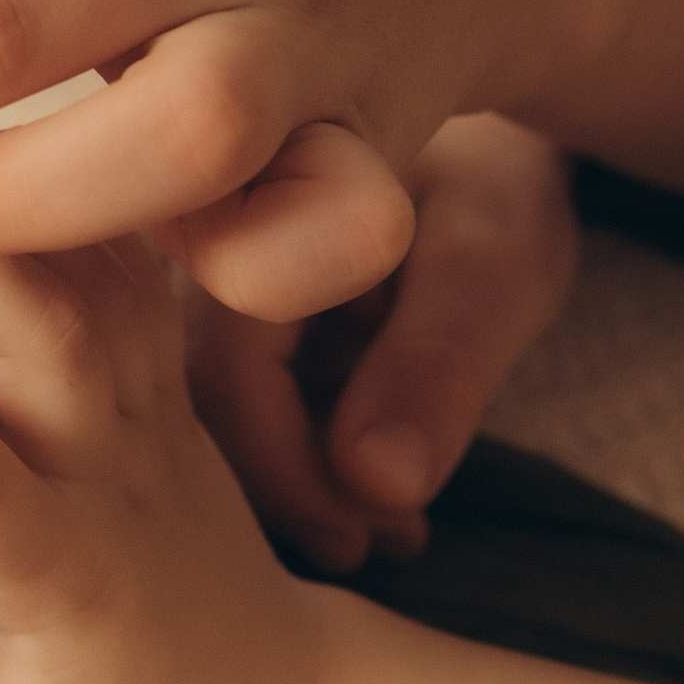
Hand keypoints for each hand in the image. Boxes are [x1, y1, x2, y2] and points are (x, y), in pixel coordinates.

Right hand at [186, 115, 579, 574]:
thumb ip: (436, 368)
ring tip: (396, 527)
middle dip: (292, 494)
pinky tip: (376, 493)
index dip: (290, 476)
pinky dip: (301, 454)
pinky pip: (231, 399)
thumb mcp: (493, 264)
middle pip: (195, 408)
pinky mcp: (214, 316)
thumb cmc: (491, 182)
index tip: (365, 538)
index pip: (224, 377)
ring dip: (299, 484)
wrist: (481, 138)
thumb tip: (378, 487)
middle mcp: (190, 246)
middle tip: (383, 545)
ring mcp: (193, 283)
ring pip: (207, 415)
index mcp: (243, 210)